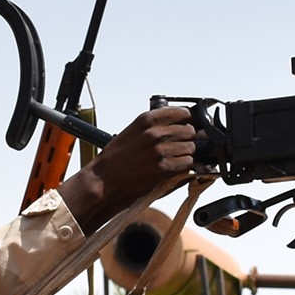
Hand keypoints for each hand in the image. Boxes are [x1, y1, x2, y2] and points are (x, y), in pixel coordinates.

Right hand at [61, 104, 198, 228]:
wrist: (103, 181)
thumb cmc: (114, 160)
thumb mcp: (133, 132)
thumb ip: (155, 126)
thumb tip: (178, 125)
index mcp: (147, 120)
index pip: (183, 112)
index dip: (188, 120)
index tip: (187, 125)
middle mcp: (155, 133)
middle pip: (190, 130)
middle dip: (187, 139)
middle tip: (177, 147)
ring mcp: (161, 151)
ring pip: (191, 148)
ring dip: (185, 154)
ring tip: (171, 159)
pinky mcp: (165, 169)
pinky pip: (188, 164)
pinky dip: (184, 167)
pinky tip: (172, 169)